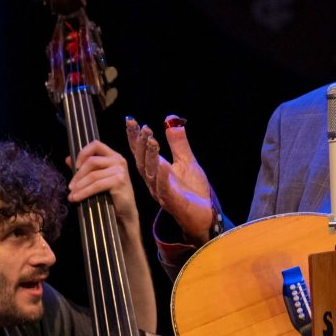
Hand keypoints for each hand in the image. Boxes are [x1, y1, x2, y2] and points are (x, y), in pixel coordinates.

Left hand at [67, 140, 142, 231]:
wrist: (125, 212)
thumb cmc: (112, 195)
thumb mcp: (98, 178)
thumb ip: (84, 168)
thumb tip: (67, 159)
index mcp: (113, 156)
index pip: (96, 144)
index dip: (83, 153)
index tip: (75, 166)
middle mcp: (118, 160)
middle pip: (91, 161)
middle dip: (78, 175)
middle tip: (70, 187)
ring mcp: (120, 170)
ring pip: (92, 175)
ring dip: (79, 186)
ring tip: (72, 195)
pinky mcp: (119, 181)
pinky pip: (96, 185)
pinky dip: (84, 192)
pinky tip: (77, 198)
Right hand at [126, 116, 213, 244]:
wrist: (205, 215)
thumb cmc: (193, 191)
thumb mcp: (187, 161)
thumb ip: (178, 142)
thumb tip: (171, 119)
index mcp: (155, 171)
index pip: (141, 151)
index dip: (134, 137)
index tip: (130, 120)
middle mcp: (154, 182)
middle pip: (141, 161)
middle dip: (140, 144)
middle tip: (143, 128)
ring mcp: (161, 192)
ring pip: (150, 174)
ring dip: (150, 157)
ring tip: (152, 141)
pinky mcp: (172, 202)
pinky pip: (164, 189)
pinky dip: (163, 177)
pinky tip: (164, 165)